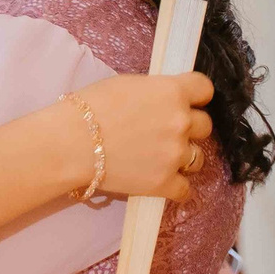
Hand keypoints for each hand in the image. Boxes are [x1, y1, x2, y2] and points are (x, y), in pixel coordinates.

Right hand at [75, 71, 213, 199]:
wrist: (69, 143)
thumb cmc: (90, 108)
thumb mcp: (127, 84)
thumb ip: (155, 91)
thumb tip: (163, 99)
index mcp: (172, 92)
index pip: (205, 89)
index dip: (196, 96)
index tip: (187, 101)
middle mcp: (180, 122)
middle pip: (204, 125)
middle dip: (188, 127)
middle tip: (165, 132)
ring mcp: (174, 155)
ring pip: (198, 158)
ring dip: (183, 157)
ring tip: (160, 158)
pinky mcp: (164, 183)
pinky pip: (185, 189)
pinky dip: (175, 186)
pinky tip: (160, 180)